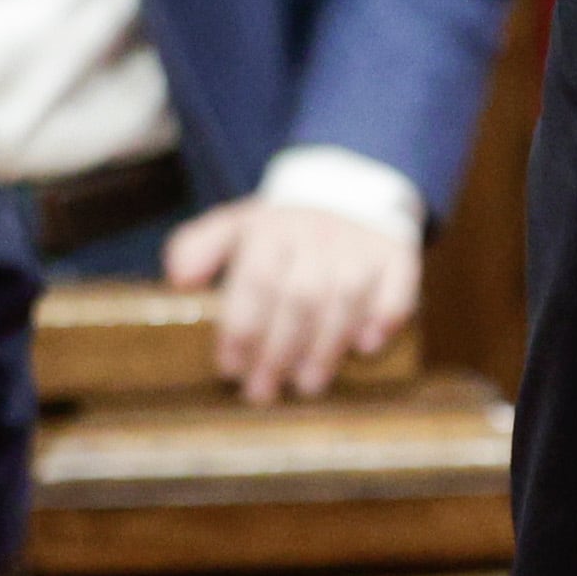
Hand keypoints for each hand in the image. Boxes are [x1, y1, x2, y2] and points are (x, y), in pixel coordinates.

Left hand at [158, 196, 419, 401]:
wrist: (349, 183)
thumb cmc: (284, 225)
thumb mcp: (236, 224)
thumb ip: (199, 247)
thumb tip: (177, 280)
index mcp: (273, 229)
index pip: (256, 280)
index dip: (242, 327)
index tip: (229, 367)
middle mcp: (319, 236)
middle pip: (300, 297)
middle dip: (279, 350)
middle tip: (262, 392)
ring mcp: (362, 245)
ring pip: (347, 298)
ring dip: (327, 346)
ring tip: (307, 386)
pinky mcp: (399, 255)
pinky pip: (398, 287)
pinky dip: (385, 318)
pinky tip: (368, 348)